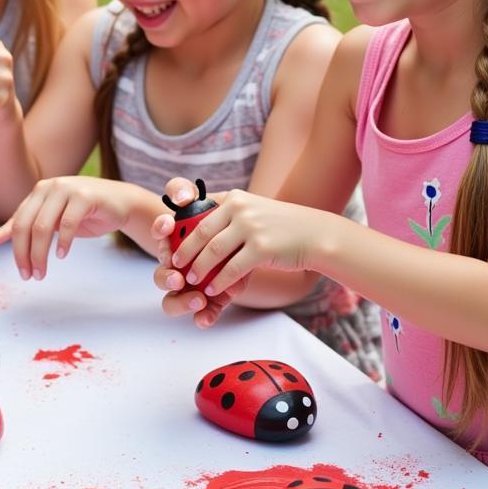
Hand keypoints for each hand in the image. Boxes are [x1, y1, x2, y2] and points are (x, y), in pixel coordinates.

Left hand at [0, 177, 134, 279]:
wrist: (121, 202)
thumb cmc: (84, 213)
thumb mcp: (52, 220)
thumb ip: (24, 227)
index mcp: (38, 191)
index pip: (18, 222)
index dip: (14, 248)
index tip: (20, 270)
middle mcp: (50, 186)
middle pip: (27, 225)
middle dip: (25, 254)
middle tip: (30, 276)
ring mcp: (67, 189)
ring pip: (44, 226)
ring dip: (40, 253)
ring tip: (42, 272)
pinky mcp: (85, 196)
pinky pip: (68, 223)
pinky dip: (63, 242)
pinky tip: (62, 256)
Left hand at [152, 177, 312, 325]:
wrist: (315, 235)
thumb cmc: (281, 226)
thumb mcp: (254, 209)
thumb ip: (230, 215)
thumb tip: (199, 229)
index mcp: (235, 198)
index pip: (198, 213)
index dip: (182, 230)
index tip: (172, 245)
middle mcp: (240, 209)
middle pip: (200, 233)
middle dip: (185, 253)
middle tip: (175, 267)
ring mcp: (251, 227)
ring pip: (213, 252)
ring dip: (199, 270)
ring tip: (191, 282)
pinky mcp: (261, 248)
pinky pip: (232, 269)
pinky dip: (219, 282)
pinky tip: (214, 291)